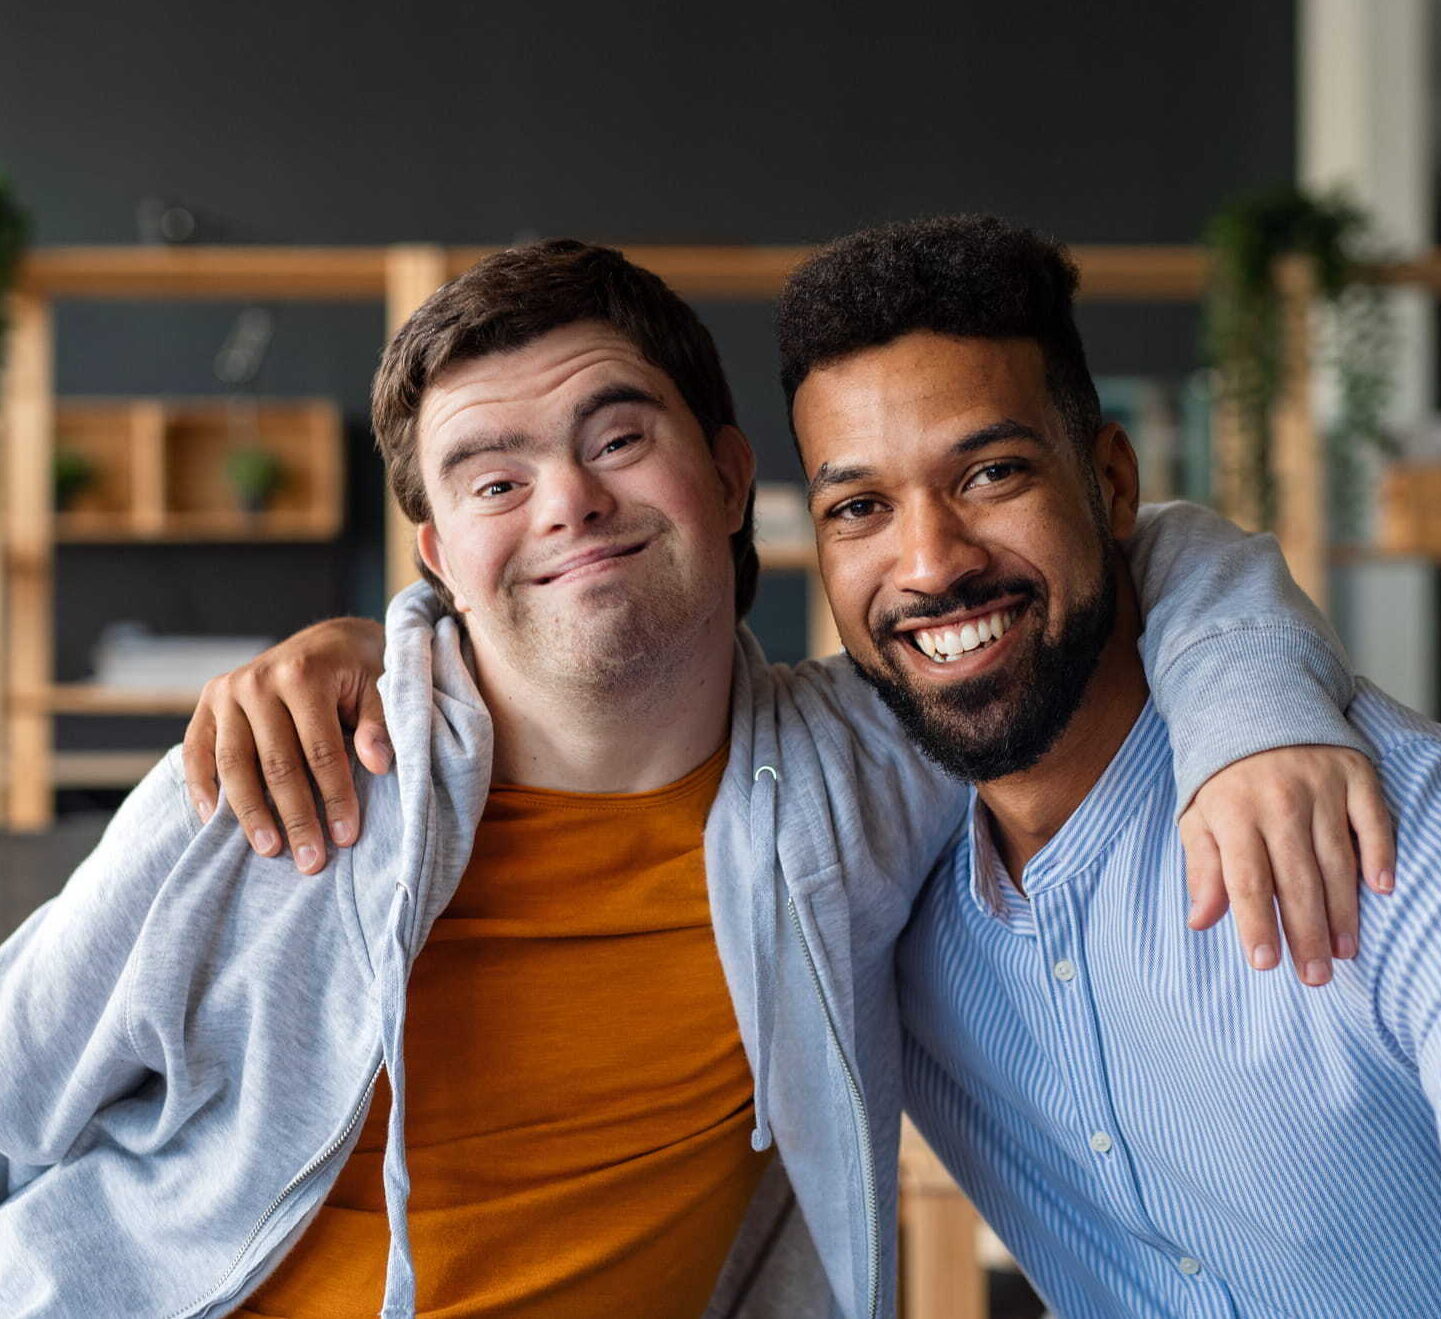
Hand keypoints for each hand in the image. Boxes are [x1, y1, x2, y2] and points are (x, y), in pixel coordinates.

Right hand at [182, 617, 389, 872]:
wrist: (328, 640)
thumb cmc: (359, 671)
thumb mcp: (379, 686)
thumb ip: (378, 723)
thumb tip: (378, 764)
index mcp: (303, 674)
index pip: (320, 750)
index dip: (335, 797)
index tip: (347, 837)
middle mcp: (257, 681)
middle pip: (276, 763)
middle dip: (295, 817)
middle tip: (311, 861)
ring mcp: (226, 691)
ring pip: (233, 764)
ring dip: (250, 814)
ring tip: (270, 851)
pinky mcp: (207, 702)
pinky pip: (197, 751)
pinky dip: (202, 788)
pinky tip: (214, 823)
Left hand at [1179, 746, 1394, 986]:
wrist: (1253, 702)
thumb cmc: (1223, 775)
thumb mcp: (1198, 815)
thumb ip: (1202, 868)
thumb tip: (1201, 921)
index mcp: (1233, 813)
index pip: (1247, 881)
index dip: (1256, 925)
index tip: (1265, 964)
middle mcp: (1278, 801)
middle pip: (1296, 880)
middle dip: (1306, 933)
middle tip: (1315, 976)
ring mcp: (1319, 786)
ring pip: (1336, 860)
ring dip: (1342, 910)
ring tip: (1343, 950)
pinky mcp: (1353, 773)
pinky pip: (1372, 820)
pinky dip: (1379, 854)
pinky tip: (1381, 889)